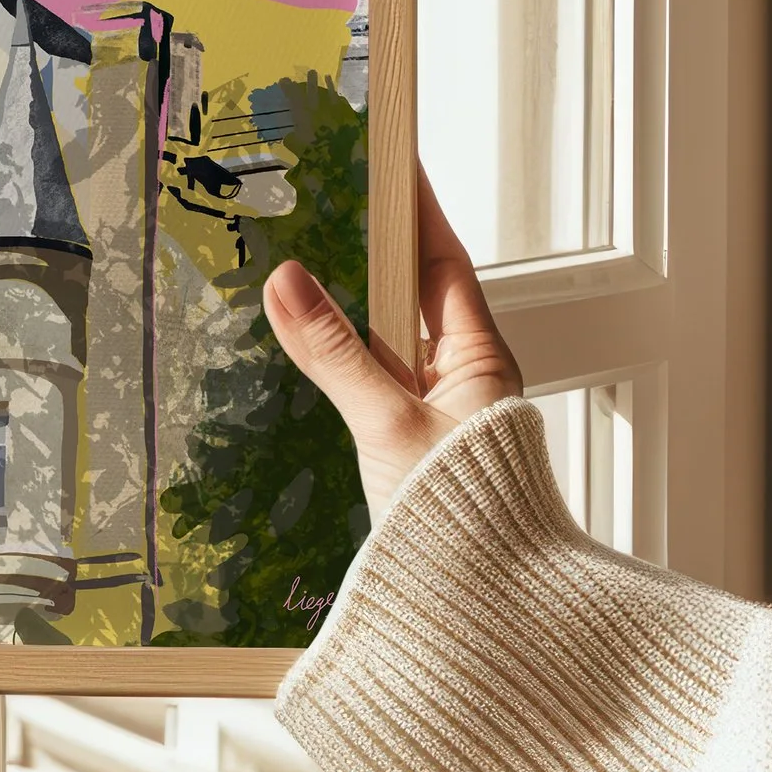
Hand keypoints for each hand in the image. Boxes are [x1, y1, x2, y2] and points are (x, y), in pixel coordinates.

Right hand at [264, 166, 522, 523]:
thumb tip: (286, 280)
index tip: (387, 159)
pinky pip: (370, 379)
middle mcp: (463, 378)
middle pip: (411, 292)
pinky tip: (300, 344)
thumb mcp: (386, 425)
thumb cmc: (463, 522)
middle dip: (370, 247)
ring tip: (297, 252)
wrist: (485, 612)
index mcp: (480, 359)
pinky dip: (338, 355)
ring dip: (346, 303)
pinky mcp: (408, 445)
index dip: (414, 208)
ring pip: (386, 338)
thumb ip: (333, 353)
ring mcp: (436, 412)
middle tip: (325, 195)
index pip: (442, 260)